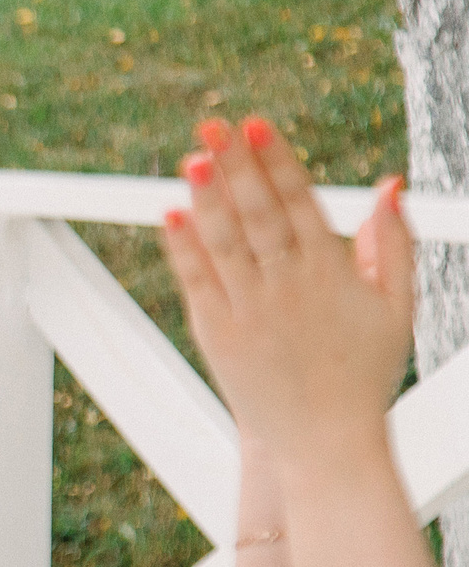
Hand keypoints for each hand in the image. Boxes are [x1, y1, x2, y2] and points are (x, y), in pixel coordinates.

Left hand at [158, 117, 414, 468]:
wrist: (324, 442)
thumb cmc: (364, 372)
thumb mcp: (397, 306)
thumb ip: (393, 242)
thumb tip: (390, 184)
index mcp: (331, 273)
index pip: (299, 202)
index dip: (276, 161)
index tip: (257, 125)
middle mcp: (287, 287)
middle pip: (256, 214)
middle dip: (234, 166)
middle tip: (213, 124)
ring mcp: (249, 311)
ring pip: (223, 243)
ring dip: (205, 198)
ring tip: (190, 157)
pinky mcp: (218, 335)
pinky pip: (197, 283)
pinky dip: (182, 248)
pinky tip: (169, 214)